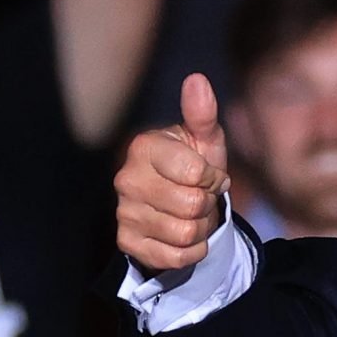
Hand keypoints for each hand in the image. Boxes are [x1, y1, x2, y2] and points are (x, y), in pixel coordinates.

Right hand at [116, 73, 228, 271]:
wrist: (179, 204)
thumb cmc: (193, 165)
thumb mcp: (204, 139)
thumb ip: (202, 112)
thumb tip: (197, 79)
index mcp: (144, 147)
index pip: (196, 173)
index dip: (213, 178)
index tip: (208, 175)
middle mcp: (126, 179)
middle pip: (192, 205)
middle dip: (207, 204)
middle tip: (200, 197)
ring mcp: (124, 212)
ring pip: (185, 233)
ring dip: (200, 229)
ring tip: (192, 215)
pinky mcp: (127, 242)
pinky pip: (175, 257)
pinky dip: (191, 251)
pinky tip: (185, 237)